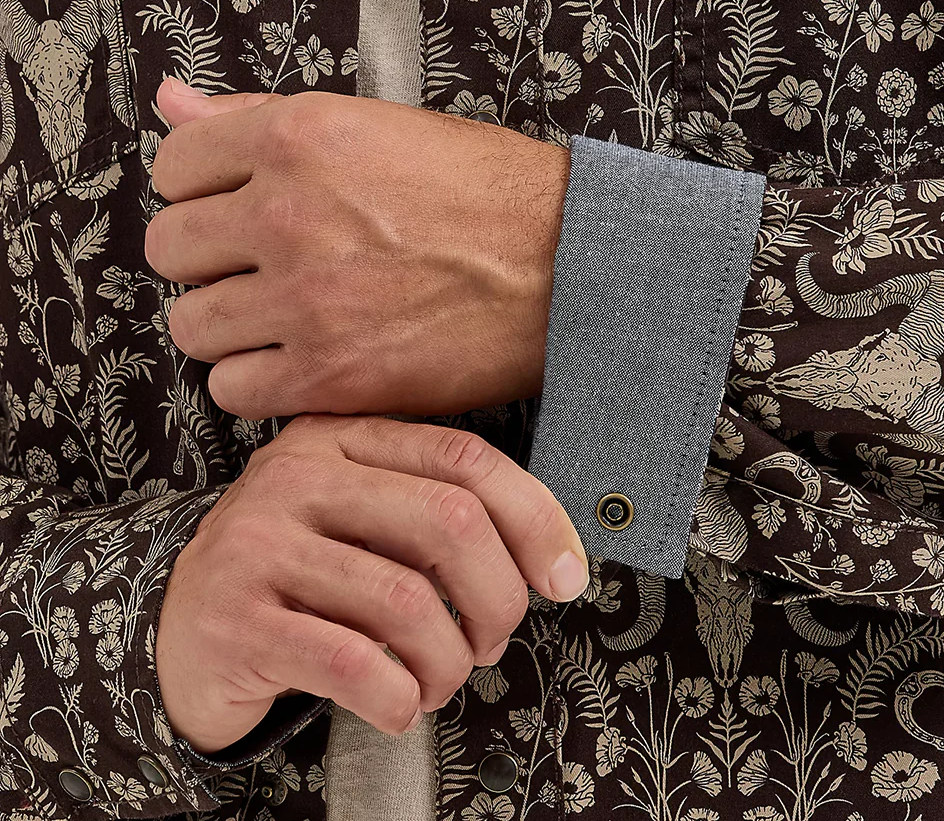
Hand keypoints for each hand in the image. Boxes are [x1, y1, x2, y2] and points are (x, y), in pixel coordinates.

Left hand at [144, 79, 570, 420]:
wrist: (569, 267)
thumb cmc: (488, 193)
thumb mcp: (378, 126)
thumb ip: (260, 115)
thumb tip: (169, 100)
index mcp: (298, 137)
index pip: (173, 167)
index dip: (205, 192)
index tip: (239, 210)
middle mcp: (286, 214)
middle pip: (170, 249)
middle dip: (211, 259)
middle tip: (267, 267)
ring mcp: (304, 300)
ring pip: (192, 326)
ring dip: (231, 324)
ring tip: (286, 318)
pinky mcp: (328, 375)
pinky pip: (231, 389)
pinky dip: (258, 381)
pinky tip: (303, 361)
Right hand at [156, 413, 589, 753]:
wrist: (179, 625)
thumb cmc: (300, 573)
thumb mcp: (361, 516)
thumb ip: (438, 513)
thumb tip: (552, 557)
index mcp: (342, 438)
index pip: (464, 459)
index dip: (533, 517)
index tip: (565, 575)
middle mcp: (298, 477)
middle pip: (450, 522)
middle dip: (498, 598)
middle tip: (492, 640)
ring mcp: (259, 544)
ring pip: (408, 601)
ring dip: (448, 662)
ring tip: (439, 680)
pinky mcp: (236, 619)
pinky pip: (353, 663)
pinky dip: (399, 699)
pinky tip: (399, 704)